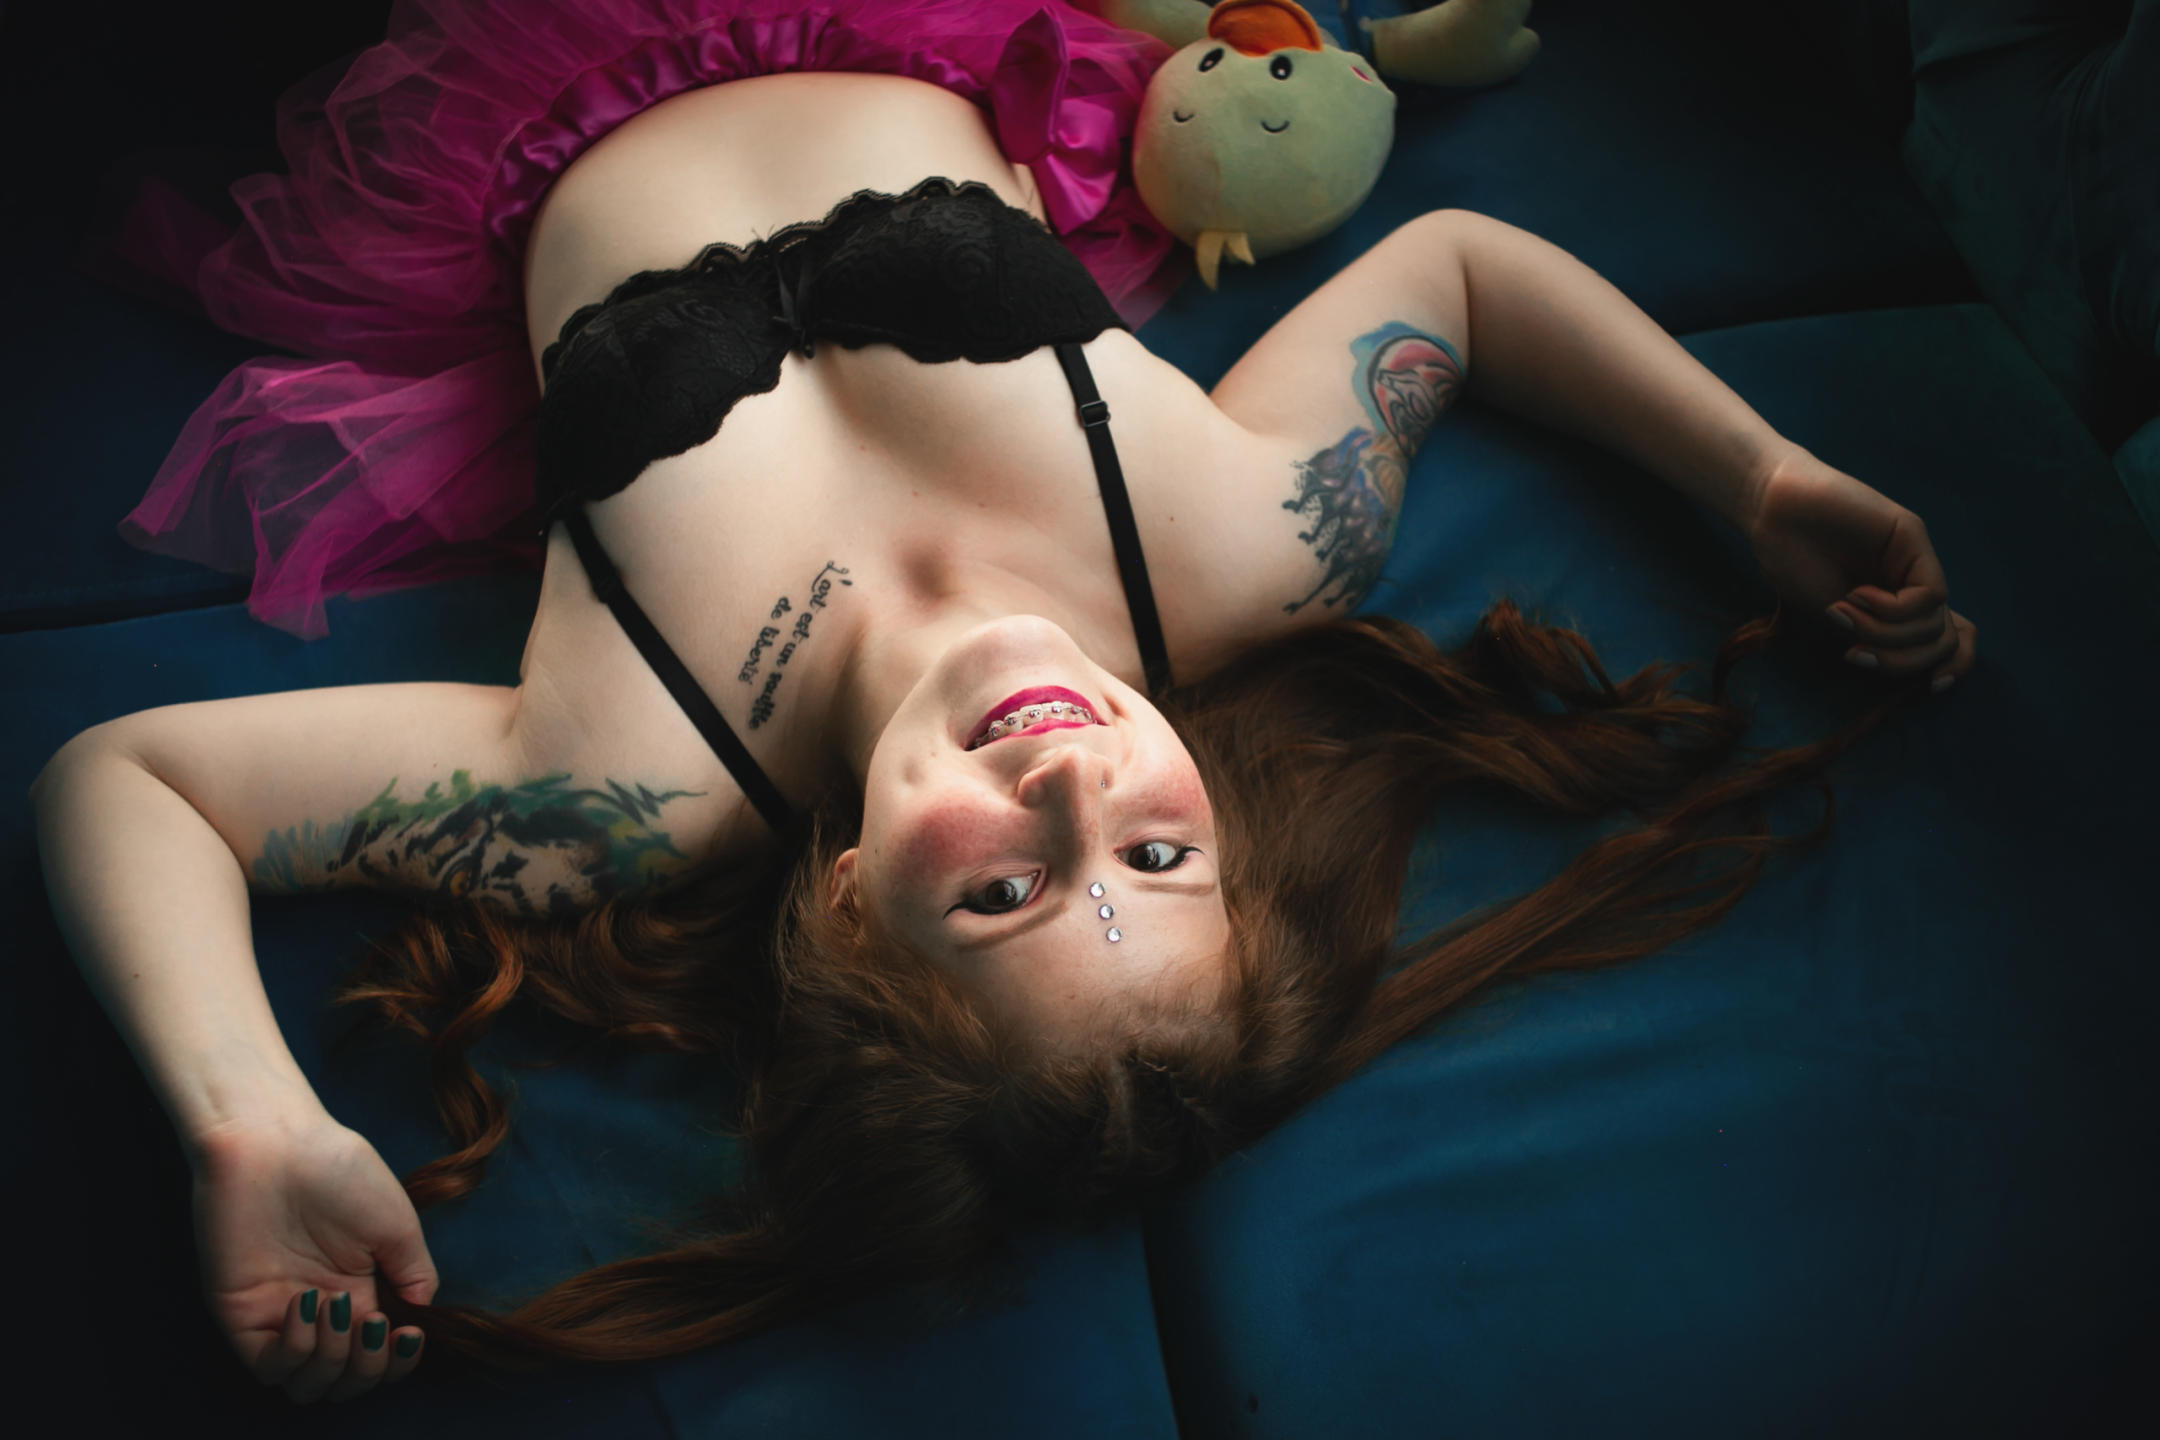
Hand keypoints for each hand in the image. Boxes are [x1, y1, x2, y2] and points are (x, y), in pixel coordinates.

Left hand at [189, 1112, 438, 1404]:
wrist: (277, 1143)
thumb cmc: (339, 1170)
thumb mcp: (397, 1222)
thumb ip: (415, 1274)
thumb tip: (420, 1317)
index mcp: (360, 1292)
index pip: (379, 1357)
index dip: (396, 1363)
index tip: (409, 1334)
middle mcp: (321, 1312)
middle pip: (346, 1381)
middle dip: (368, 1369)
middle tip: (375, 1326)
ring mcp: (279, 1317)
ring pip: (308, 1384)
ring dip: (334, 1362)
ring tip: (340, 1312)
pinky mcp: (241, 1315)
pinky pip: (269, 1365)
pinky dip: (295, 1350)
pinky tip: (307, 1306)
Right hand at [1744, 447, 1977, 690]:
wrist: (1771, 510)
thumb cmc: (1790, 560)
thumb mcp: (1834, 618)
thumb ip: (1870, 638)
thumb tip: (1906, 666)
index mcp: (1897, 604)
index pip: (1950, 640)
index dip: (1953, 669)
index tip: (1928, 690)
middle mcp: (1913, 582)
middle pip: (1943, 641)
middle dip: (1902, 662)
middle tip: (1855, 654)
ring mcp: (1916, 559)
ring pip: (1935, 625)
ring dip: (1885, 635)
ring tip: (1843, 615)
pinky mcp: (1913, 536)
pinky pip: (1928, 596)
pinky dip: (1891, 610)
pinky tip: (1855, 596)